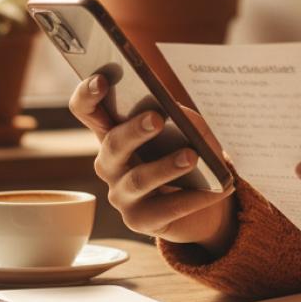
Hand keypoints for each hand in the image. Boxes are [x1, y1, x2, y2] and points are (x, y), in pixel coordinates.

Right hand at [69, 74, 236, 250]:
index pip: (86, 109)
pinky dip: (192, 199)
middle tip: (157, 118)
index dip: (88, 94)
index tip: (102, 79)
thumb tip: (176, 115)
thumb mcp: (186, 126)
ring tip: (192, 155)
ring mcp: (121, 194)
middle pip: (112, 143)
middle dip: (134, 130)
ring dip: (166, 166)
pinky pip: (165, 210)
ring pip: (138, 179)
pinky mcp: (140, 221)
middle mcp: (110, 163)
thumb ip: (179, 117)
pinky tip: (214, 190)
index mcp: (113, 131)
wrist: (203, 196)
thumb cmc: (187, 148)